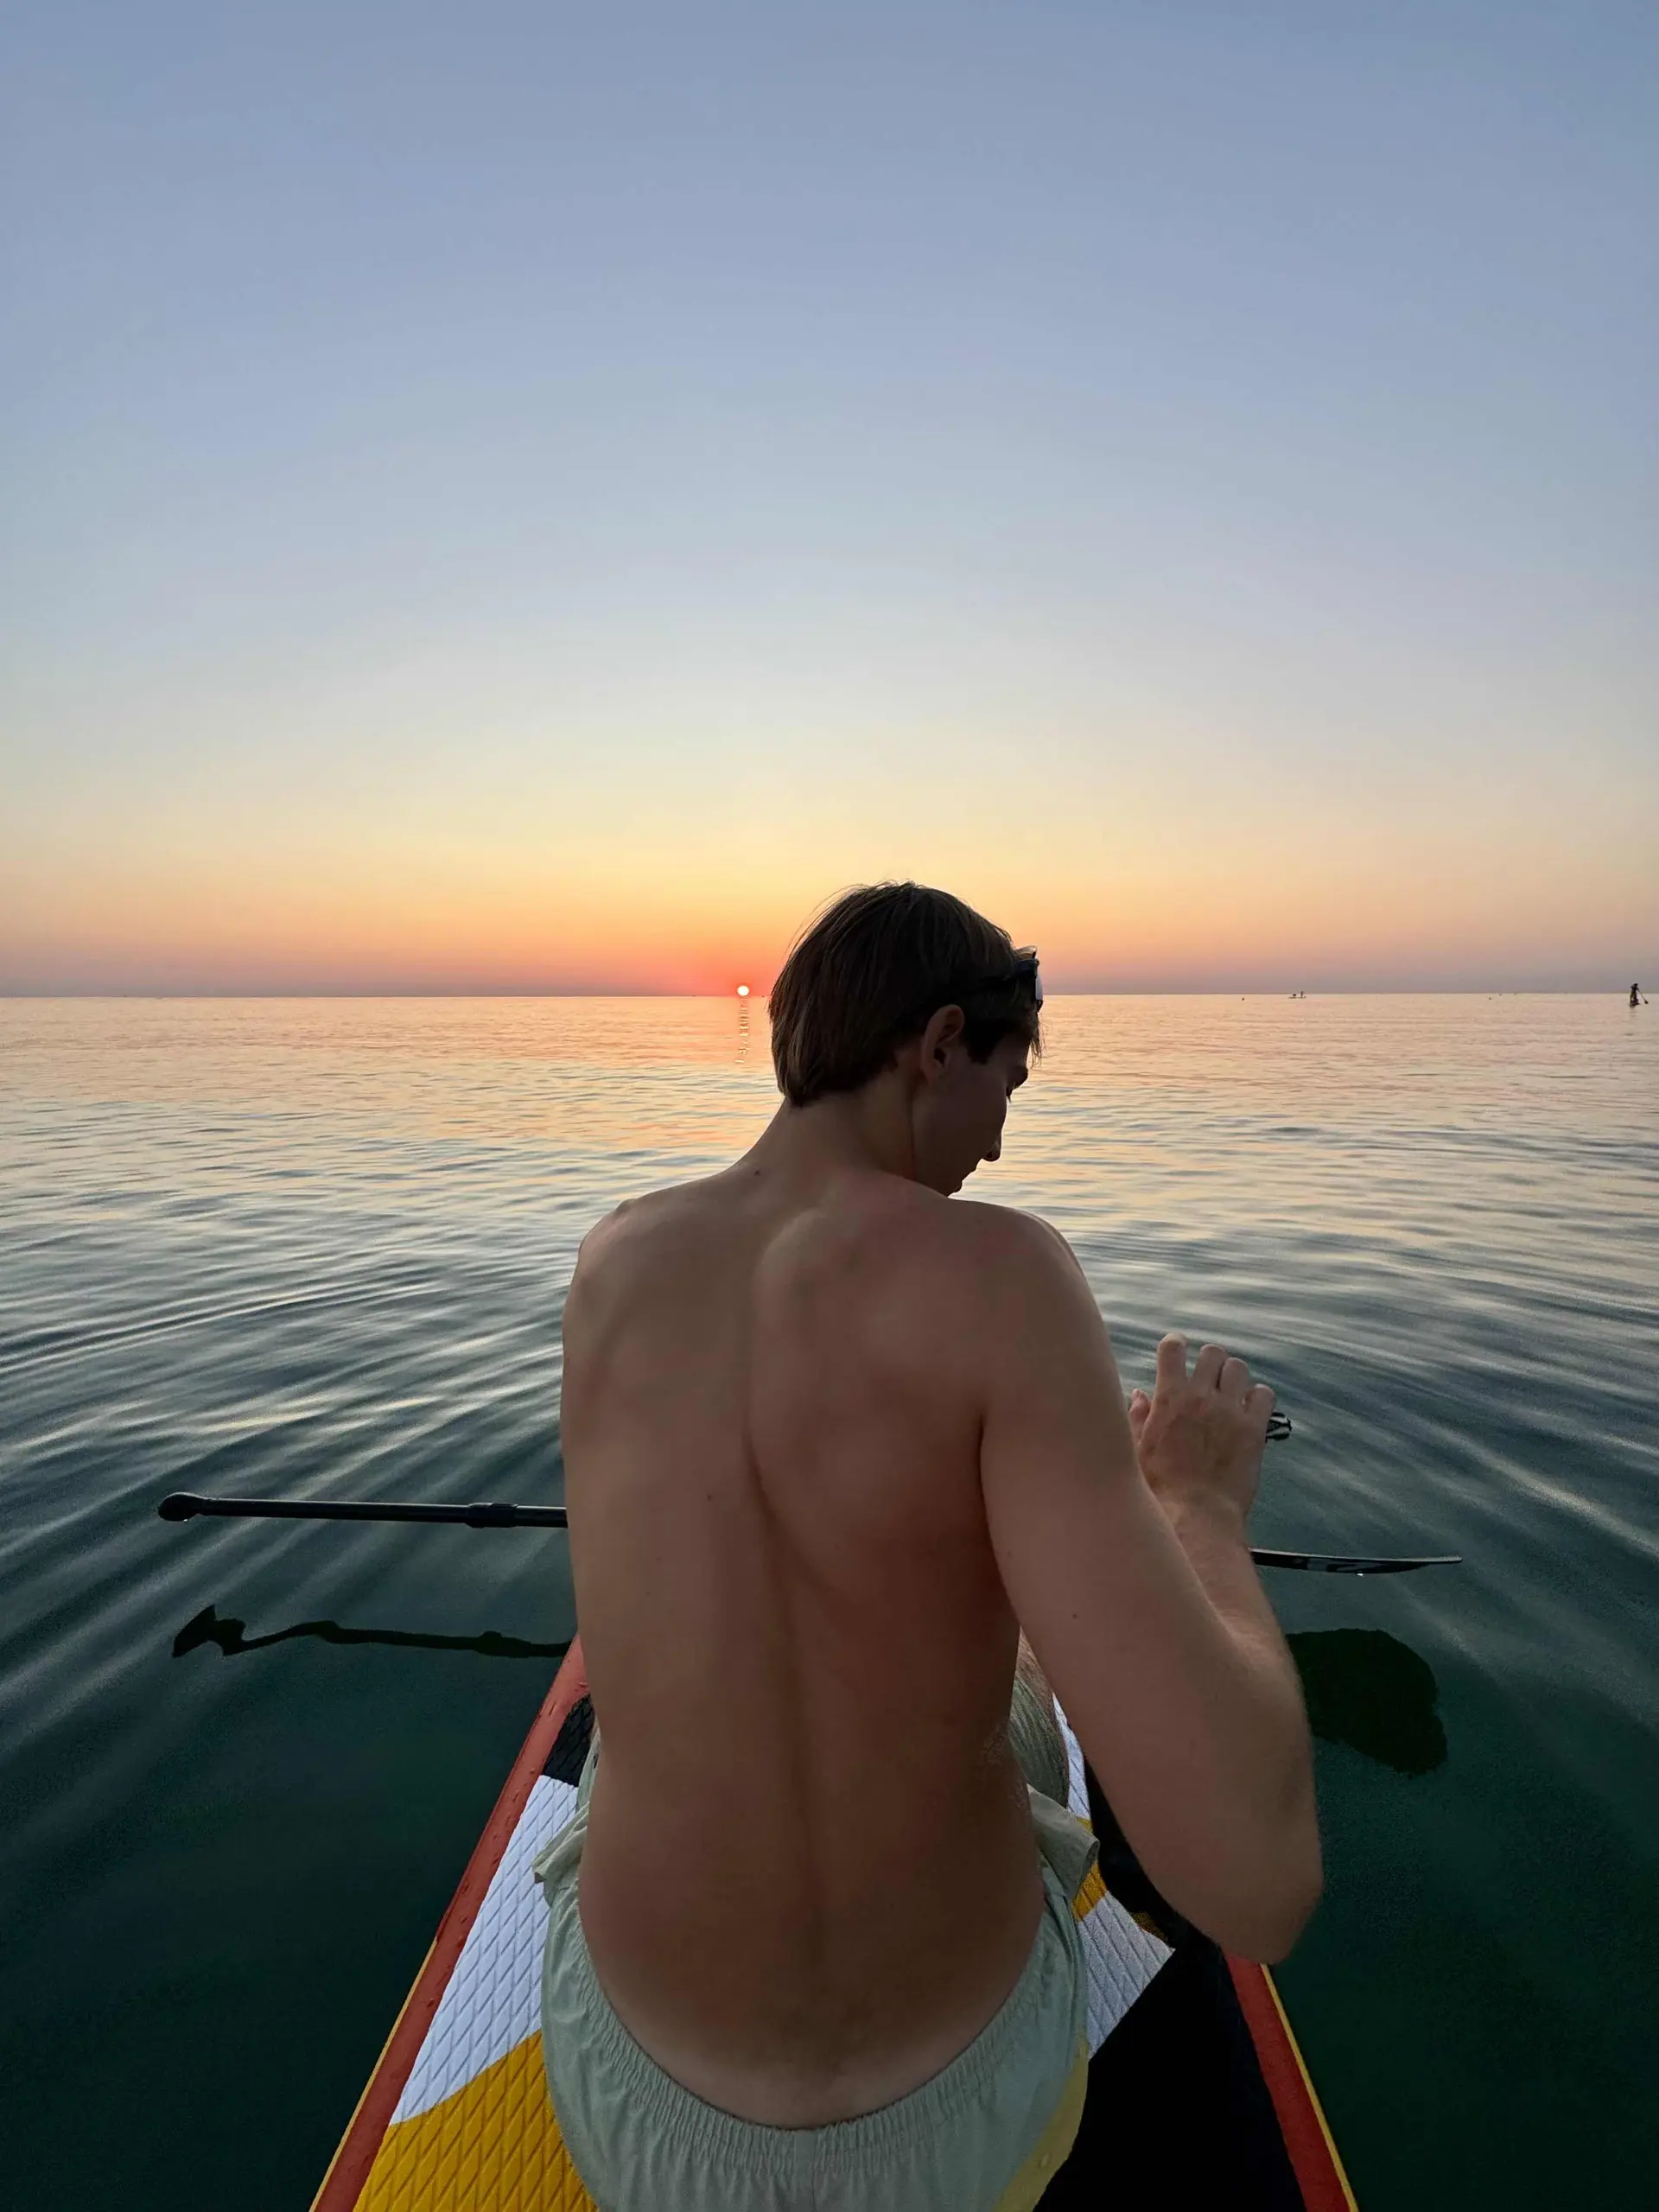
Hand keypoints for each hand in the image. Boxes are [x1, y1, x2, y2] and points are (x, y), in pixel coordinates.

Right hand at [1128, 1334, 1274, 1533]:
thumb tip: (1139, 1395)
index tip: (1177, 1351)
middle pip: (1212, 1353)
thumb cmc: (1162, 1486)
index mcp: (1169, 1398)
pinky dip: (1257, 1398)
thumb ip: (1138, 1417)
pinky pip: (1264, 1395)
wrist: (1196, 1514)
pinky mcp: (1254, 1429)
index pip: (1173, 1348)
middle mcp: (1201, 1397)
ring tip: (1230, 1394)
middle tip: (1208, 1378)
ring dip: (1233, 1377)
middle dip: (1209, 1361)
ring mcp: (1230, 1411)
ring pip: (1239, 1369)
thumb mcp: (1138, 1449)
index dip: (1175, 1345)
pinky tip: (1250, 1410)